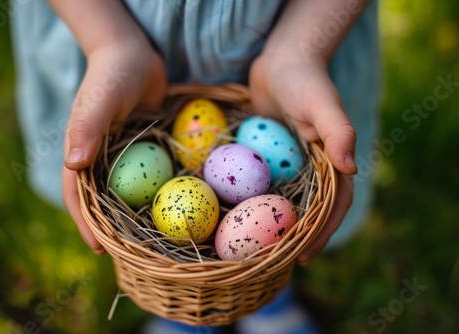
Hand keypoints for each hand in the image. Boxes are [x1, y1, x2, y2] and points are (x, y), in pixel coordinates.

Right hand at [61, 43, 166, 253]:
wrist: (135, 54)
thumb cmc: (111, 75)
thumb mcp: (98, 100)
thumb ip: (86, 129)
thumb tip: (73, 166)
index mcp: (82, 153)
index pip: (77, 196)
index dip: (86, 224)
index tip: (100, 250)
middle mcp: (101, 159)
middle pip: (103, 201)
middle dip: (113, 228)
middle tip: (131, 255)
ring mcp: (124, 156)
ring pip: (128, 193)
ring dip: (137, 215)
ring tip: (154, 240)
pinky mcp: (145, 149)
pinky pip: (150, 175)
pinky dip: (157, 192)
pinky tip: (175, 205)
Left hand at [249, 52, 356, 265]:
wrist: (282, 59)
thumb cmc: (305, 78)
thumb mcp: (322, 102)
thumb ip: (339, 131)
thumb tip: (352, 170)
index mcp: (331, 161)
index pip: (333, 205)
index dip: (322, 233)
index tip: (305, 259)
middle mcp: (313, 166)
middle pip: (308, 209)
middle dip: (296, 237)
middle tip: (276, 263)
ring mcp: (289, 162)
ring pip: (284, 200)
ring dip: (274, 224)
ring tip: (256, 249)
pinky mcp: (269, 155)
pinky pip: (262, 182)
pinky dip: (254, 200)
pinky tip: (235, 213)